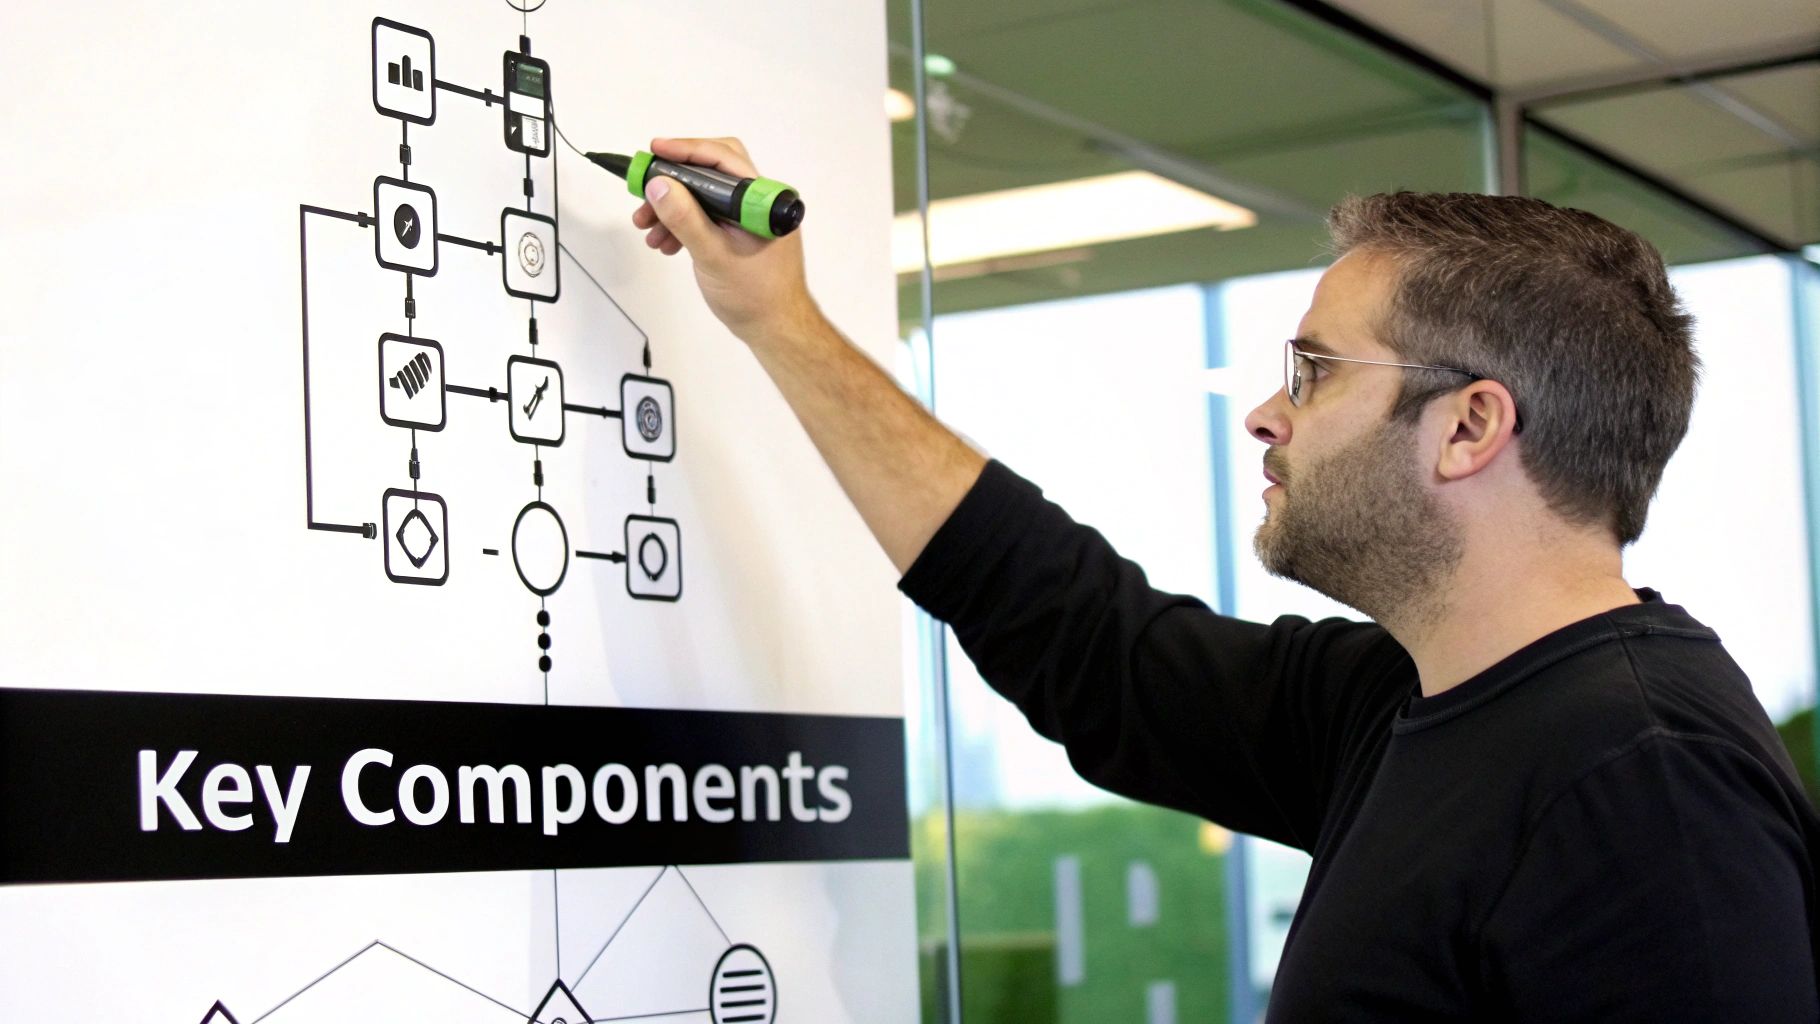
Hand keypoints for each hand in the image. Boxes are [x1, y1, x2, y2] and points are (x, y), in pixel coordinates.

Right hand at [632, 137, 816, 345]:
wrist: (774, 329)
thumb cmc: (754, 297)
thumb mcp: (712, 255)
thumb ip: (685, 218)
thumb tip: (658, 184)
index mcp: (762, 200)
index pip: (722, 158)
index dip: (686, 150)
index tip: (655, 151)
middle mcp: (758, 202)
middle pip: (710, 172)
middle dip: (674, 182)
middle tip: (644, 191)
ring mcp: (748, 217)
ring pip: (704, 196)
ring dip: (672, 208)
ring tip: (647, 227)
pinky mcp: (739, 232)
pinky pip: (707, 216)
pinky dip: (683, 224)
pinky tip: (665, 241)